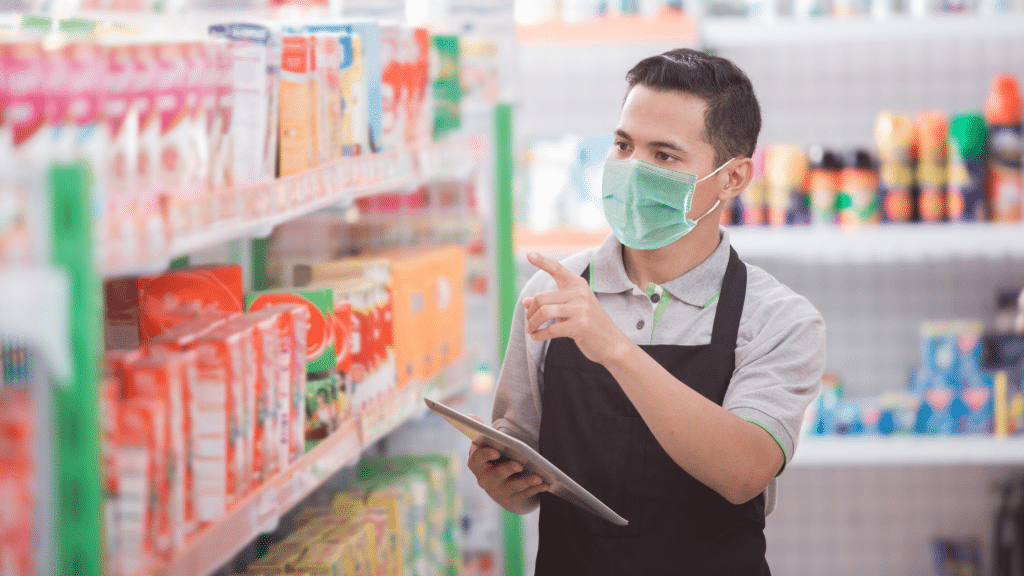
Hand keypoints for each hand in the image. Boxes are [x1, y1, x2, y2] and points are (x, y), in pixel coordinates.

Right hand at [465, 414, 547, 514]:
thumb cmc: (494, 453)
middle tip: (520, 464)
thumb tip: (470, 417)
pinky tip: (545, 483)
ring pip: (511, 488)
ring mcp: (496, 492)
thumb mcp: (486, 442)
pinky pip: (523, 495)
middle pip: (494, 476)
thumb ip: (480, 429)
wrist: (499, 477)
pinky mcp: (510, 500)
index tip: (497, 451)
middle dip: (507, 470)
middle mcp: (484, 479)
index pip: (477, 459)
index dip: (485, 455)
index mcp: (476, 463)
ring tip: (539, 476)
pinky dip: (534, 490)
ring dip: (525, 482)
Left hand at [524, 251, 631, 365]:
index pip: (557, 269)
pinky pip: (551, 329)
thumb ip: (549, 303)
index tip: (529, 254)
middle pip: (542, 298)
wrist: (612, 343)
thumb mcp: (569, 309)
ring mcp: (582, 308)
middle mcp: (580, 292)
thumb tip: (525, 301)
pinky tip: (536, 337)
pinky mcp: (580, 325)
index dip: (542, 261)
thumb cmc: (587, 324)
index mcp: (578, 284)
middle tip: (528, 323)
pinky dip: (539, 334)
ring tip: (530, 330)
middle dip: (530, 313)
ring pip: (544, 312)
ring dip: (532, 323)